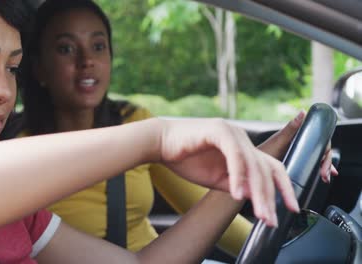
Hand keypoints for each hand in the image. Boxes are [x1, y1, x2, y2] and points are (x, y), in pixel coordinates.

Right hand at [157, 118, 299, 226]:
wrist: (160, 144)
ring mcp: (232, 132)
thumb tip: (257, 197)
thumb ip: (237, 185)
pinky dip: (238, 177)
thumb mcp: (216, 179)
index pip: (271, 167)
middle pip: (266, 168)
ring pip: (254, 164)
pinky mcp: (220, 130)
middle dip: (271, 197)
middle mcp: (241, 138)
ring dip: (257, 192)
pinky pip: (236, 156)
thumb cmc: (185, 158)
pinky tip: (237, 195)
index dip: (283, 188)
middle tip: (270, 219)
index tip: (290, 208)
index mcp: (243, 147)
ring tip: (259, 214)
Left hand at [258, 111, 337, 182]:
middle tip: (325, 174)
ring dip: (325, 167)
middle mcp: (300, 142)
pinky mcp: (295, 161)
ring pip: (318, 158)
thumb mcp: (280, 140)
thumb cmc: (264, 152)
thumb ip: (291, 127)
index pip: (321, 139)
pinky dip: (319, 170)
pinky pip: (311, 164)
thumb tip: (303, 111)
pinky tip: (322, 176)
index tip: (325, 162)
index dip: (326, 150)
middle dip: (327, 162)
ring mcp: (298, 152)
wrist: (253, 166)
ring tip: (325, 177)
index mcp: (299, 134)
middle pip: (321, 150)